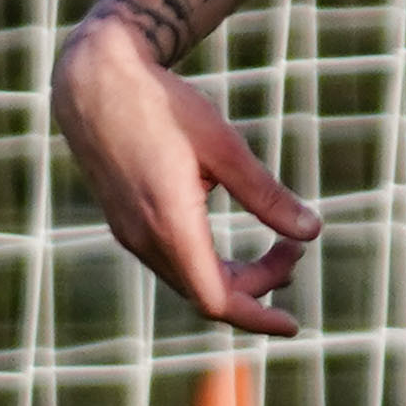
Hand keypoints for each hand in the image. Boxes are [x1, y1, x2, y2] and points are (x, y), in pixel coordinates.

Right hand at [54, 18, 324, 336]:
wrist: (93, 80)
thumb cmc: (162, 106)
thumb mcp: (225, 147)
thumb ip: (266, 195)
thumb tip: (312, 233)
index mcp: (171, 225)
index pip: (218, 300)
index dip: (258, 318)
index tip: (294, 325)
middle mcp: (144, 239)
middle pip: (208, 294)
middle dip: (258, 286)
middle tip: (296, 252)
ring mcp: (129, 233)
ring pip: (188, 280)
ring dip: (235, 276)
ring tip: (281, 247)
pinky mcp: (124, 221)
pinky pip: (171, 262)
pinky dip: (207, 263)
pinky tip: (228, 241)